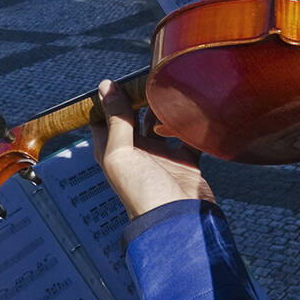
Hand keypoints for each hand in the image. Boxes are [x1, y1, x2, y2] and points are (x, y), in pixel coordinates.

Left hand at [91, 79, 214, 219]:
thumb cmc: (144, 194)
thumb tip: (105, 85)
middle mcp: (137, 153)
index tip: (118, 78)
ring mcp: (162, 156)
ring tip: (171, 87)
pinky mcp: (185, 161)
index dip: (109, 100)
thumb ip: (116, 120)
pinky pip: (188, 135)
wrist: (180, 222)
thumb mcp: (122, 155)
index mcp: (116, 152)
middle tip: (149, 76)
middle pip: (135, 118)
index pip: (106, 120)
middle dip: (140, 98)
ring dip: (166, 107)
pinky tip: (195, 108)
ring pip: (162, 123)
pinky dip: (191, 123)